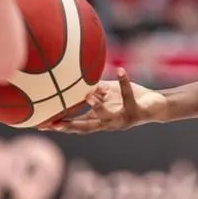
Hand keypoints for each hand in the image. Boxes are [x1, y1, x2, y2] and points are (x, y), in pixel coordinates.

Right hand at [39, 68, 166, 133]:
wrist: (156, 105)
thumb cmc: (129, 98)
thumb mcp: (107, 94)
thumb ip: (93, 90)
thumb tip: (75, 81)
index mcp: (100, 120)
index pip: (76, 125)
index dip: (59, 126)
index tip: (41, 124)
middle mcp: (109, 123)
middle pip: (86, 128)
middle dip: (70, 126)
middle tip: (54, 124)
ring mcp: (122, 119)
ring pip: (107, 116)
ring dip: (97, 107)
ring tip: (88, 97)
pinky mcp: (136, 111)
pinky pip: (128, 96)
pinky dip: (124, 82)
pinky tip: (120, 70)